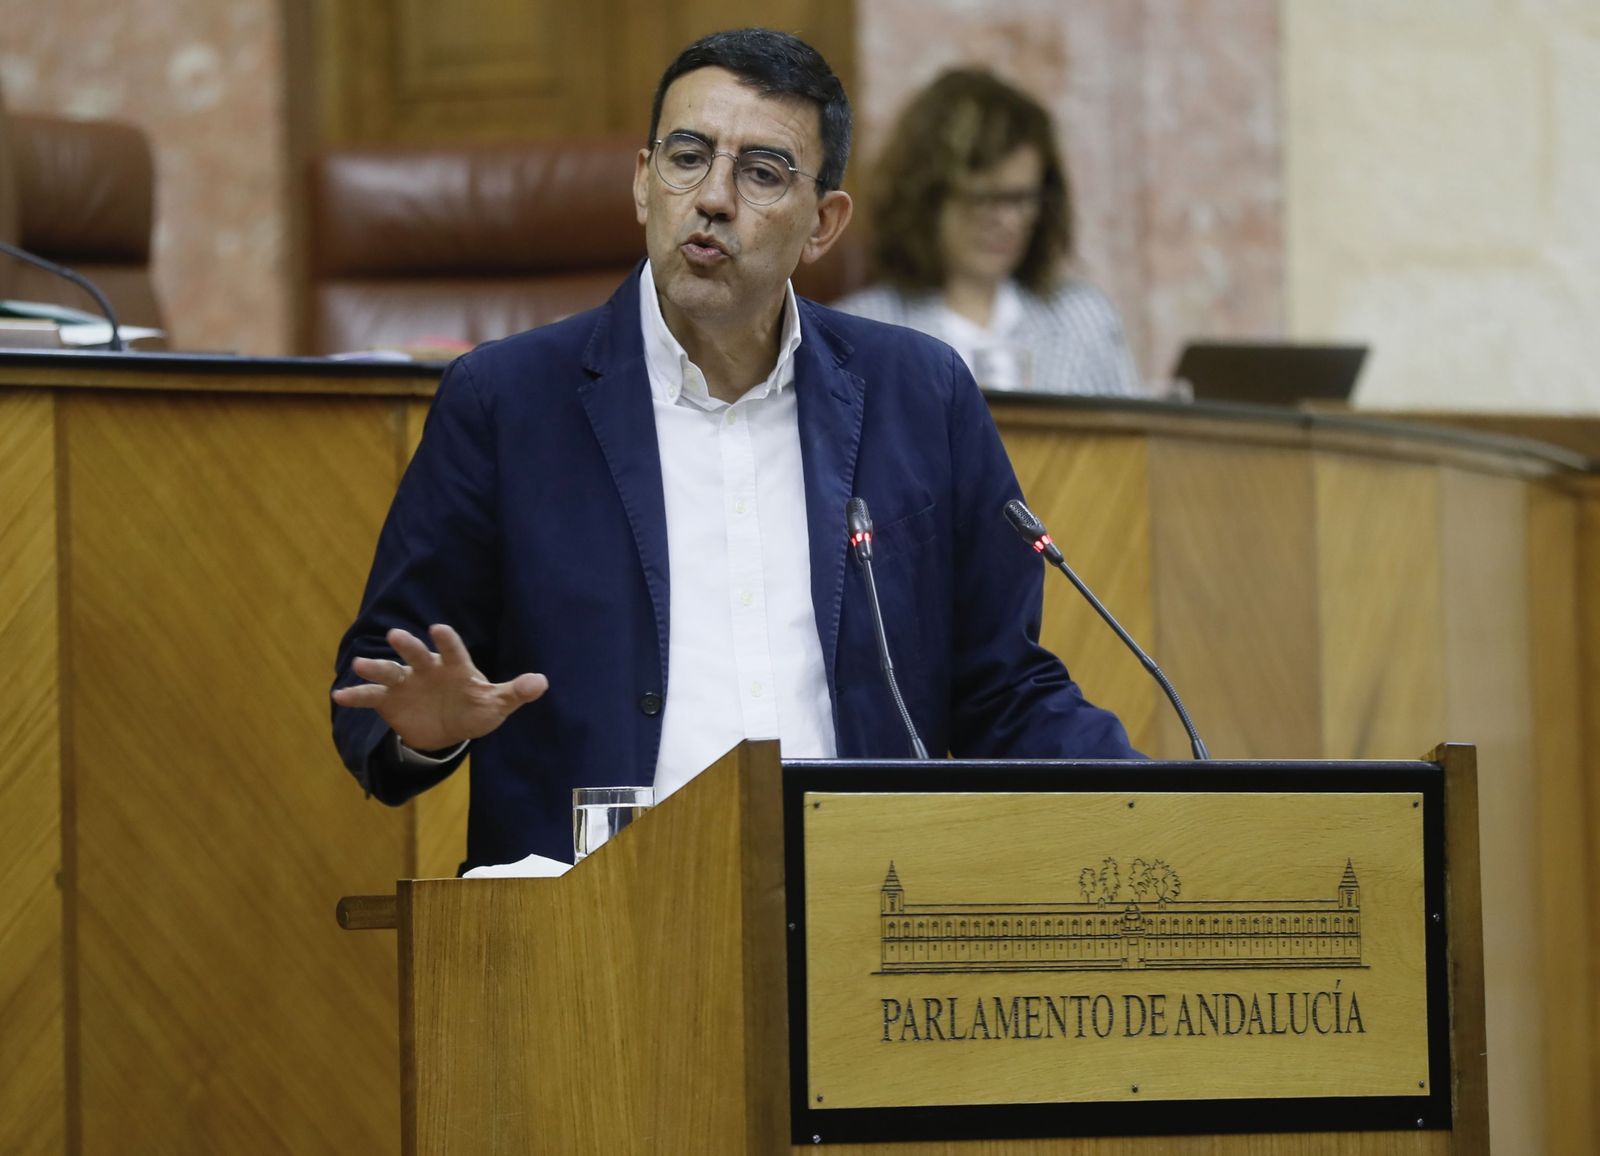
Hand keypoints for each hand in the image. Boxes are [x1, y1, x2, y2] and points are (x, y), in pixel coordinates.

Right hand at [332, 624, 547, 752]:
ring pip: (389, 671)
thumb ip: (515, 693)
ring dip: (375, 667)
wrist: (447, 729)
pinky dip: (356, 696)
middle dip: (408, 646)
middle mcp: (427, 668)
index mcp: (455, 666)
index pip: (453, 650)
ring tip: (359, 664)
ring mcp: (406, 682)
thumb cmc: (475, 708)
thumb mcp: (496, 704)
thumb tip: (542, 682)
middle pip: (416, 654)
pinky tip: (339, 696)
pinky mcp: (388, 700)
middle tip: (395, 635)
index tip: (438, 628)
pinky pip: (371, 696)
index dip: (446, 640)